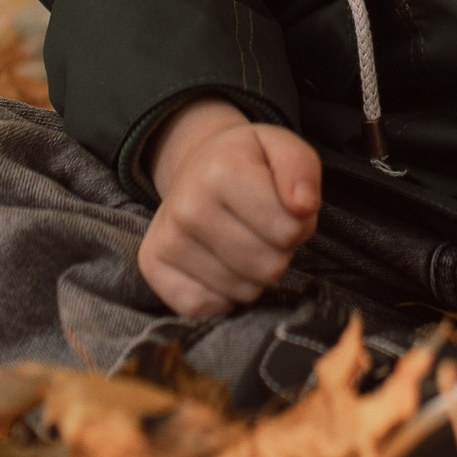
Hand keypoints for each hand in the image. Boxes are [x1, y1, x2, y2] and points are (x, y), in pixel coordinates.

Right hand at [139, 98, 321, 315]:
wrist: (196, 166)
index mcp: (222, 171)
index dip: (298, 224)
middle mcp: (187, 206)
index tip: (283, 208)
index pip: (290, 231)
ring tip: (241, 239)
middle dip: (277, 251)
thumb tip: (303, 205)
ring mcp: (166, 238)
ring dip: (253, 273)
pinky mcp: (153, 265)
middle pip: (268, 266)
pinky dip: (222, 296)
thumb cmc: (247, 163)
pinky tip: (220, 264)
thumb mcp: (283, 148)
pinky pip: (204, 307)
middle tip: (262, 227)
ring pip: (242, 292)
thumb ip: (302, 169)